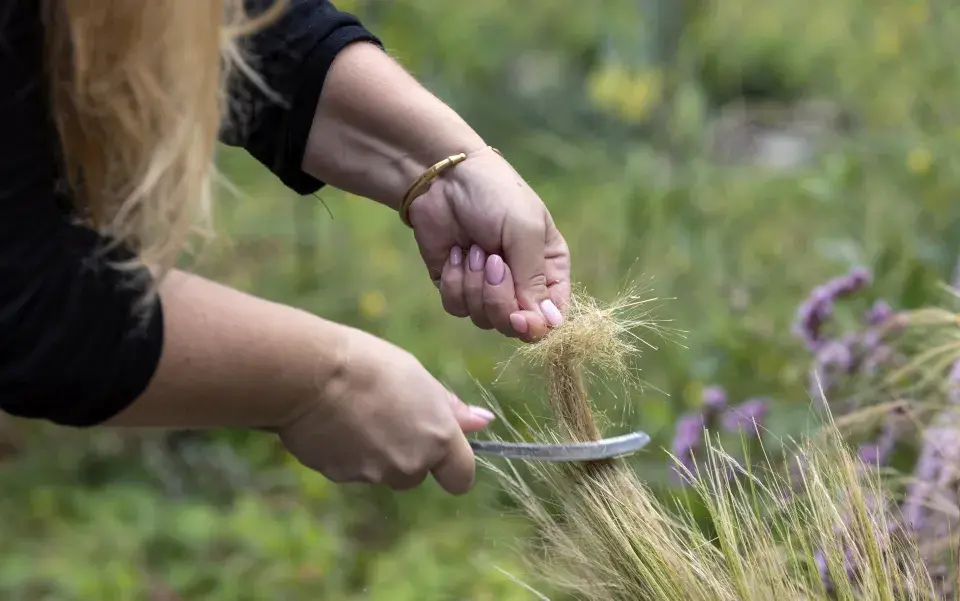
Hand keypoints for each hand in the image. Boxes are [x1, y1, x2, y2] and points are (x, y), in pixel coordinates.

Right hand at [276, 326, 493, 493]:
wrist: (311, 374)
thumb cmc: (371, 365)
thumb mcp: (419, 378)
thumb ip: (450, 409)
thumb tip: (482, 423)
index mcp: (438, 438)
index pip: (461, 478)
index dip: (453, 466)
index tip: (441, 449)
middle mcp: (411, 464)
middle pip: (417, 473)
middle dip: (407, 453)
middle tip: (386, 414)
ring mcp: (375, 474)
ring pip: (383, 471)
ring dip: (375, 452)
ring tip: (356, 413)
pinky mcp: (341, 477)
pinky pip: (351, 469)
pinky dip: (346, 453)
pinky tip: (334, 422)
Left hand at [408, 147, 570, 341]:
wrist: (443, 178)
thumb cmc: (495, 195)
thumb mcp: (524, 230)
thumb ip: (535, 279)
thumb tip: (550, 323)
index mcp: (549, 270)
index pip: (551, 317)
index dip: (536, 325)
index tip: (519, 317)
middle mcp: (520, 284)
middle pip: (514, 325)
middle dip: (498, 297)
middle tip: (492, 260)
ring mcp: (487, 288)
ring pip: (484, 319)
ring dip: (474, 284)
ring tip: (473, 248)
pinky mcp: (456, 287)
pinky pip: (456, 307)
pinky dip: (453, 282)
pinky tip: (455, 252)